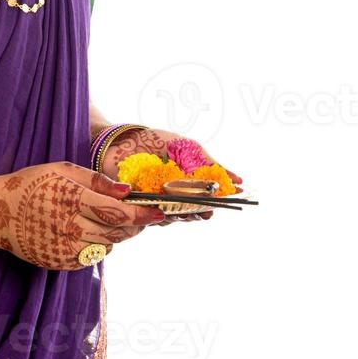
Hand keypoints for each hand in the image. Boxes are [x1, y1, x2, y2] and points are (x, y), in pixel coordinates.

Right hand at [0, 162, 165, 268]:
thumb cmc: (31, 184)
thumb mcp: (62, 170)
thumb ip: (96, 181)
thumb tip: (126, 190)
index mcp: (73, 200)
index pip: (119, 212)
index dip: (143, 214)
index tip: (160, 212)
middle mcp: (71, 227)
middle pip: (118, 232)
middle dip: (135, 224)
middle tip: (142, 214)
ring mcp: (65, 249)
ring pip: (108, 246)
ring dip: (116, 234)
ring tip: (108, 218)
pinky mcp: (60, 263)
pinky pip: (91, 257)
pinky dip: (97, 245)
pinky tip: (87, 230)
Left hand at [100, 126, 244, 225]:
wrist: (120, 141)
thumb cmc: (154, 141)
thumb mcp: (188, 148)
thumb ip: (209, 164)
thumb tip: (237, 179)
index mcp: (186, 181)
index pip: (207, 195)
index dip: (219, 198)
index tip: (233, 197)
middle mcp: (174, 194)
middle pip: (193, 210)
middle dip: (202, 211)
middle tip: (208, 211)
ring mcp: (157, 202)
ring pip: (176, 216)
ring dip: (185, 215)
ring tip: (192, 211)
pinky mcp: (140, 207)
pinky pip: (155, 217)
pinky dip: (163, 215)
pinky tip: (168, 209)